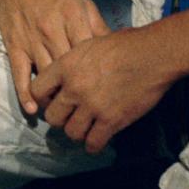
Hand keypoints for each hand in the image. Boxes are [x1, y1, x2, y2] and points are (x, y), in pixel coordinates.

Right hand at [0, 0, 108, 114]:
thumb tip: (117, 51)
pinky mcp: (14, 45)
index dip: (99, 75)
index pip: (89, 54)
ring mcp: (32, 39)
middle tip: (88, 110)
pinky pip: (20, 73)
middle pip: (69, 70)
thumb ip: (98, 27)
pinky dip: (26, 93)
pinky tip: (34, 108)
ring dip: (55, 98)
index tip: (107, 93)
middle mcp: (52, 30)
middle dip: (80, 92)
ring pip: (46, 76)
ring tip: (66, 113)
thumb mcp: (82, 3)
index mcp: (73, 18)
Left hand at [30, 30, 176, 154]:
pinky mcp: (111, 121)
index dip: (43, 99)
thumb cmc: (125, 44)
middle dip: (61, 119)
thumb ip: (73, 61)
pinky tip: (99, 138)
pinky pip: (93, 143)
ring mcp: (92, 106)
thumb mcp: (89, 43)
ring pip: (71, 133)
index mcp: (65, 66)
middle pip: (52, 118)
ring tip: (87, 127)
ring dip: (78, 132)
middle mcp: (74, 88)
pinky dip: (94, 144)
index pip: (36, 91)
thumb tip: (65, 74)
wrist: (152, 55)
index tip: (54, 100)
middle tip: (72, 116)